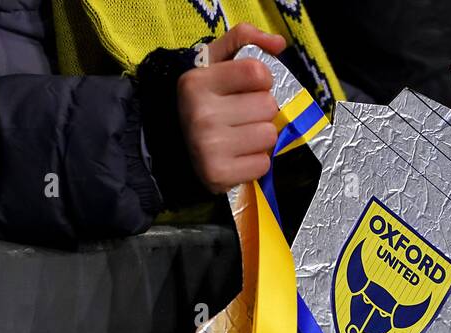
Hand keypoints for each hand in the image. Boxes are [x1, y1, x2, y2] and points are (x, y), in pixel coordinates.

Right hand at [177, 24, 285, 193]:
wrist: (172, 147)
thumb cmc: (203, 100)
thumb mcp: (213, 62)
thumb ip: (244, 40)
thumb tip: (278, 43)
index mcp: (196, 82)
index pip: (257, 73)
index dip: (261, 80)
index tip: (248, 87)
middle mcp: (200, 114)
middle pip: (268, 105)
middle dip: (260, 111)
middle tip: (241, 116)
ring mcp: (208, 147)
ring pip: (269, 135)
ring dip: (260, 137)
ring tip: (239, 136)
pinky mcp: (217, 175)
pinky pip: (263, 164)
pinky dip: (254, 162)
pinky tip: (237, 157)